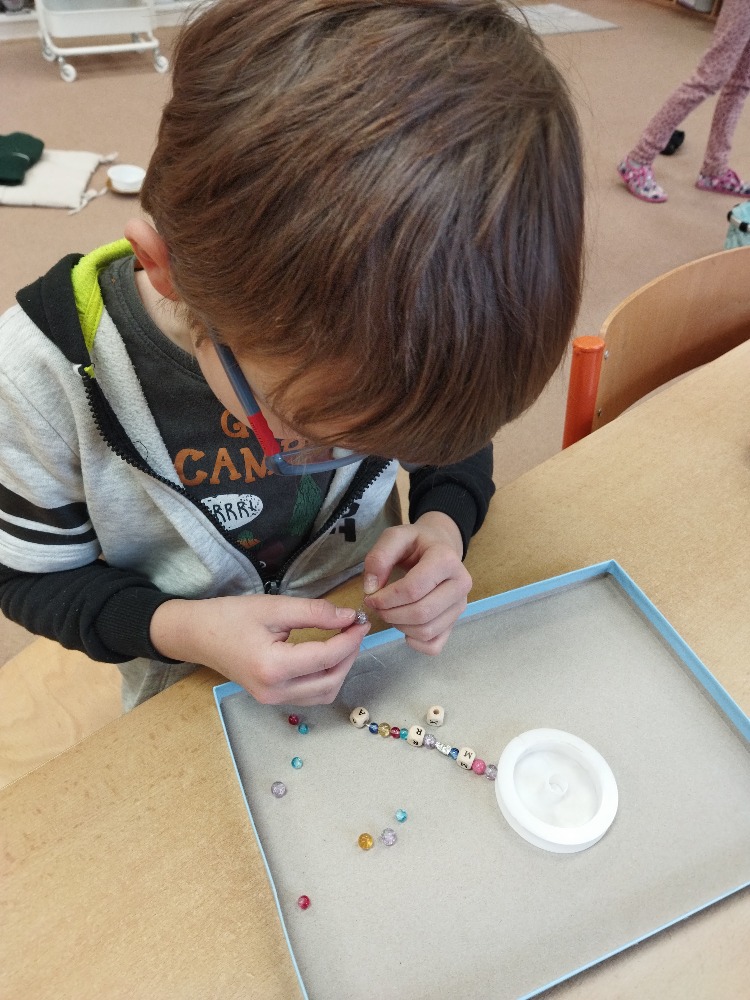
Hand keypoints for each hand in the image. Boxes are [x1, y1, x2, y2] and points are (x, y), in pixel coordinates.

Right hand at [149, 594, 369, 704]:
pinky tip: (328, 655)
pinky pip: (310, 695)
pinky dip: (326, 677)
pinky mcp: (272, 698)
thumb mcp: (273, 607)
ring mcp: (272, 699)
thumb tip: (348, 617)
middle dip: (349, 655)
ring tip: (344, 641)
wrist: (197, 635)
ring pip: (323, 693)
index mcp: (273, 667)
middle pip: (330, 682)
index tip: (360, 620)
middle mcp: (274, 691)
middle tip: (354, 629)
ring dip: (341, 669)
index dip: (349, 639)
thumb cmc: (230, 616)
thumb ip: (314, 612)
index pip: (325, 657)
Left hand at [362, 511, 471, 653]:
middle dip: (390, 614)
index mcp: (446, 560)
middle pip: (421, 613)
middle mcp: (461, 584)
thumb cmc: (416, 543)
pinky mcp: (455, 622)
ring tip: (389, 611)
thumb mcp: (395, 537)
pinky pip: (434, 645)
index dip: (386, 598)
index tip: (370, 596)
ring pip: (427, 631)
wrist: (439, 547)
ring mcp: (460, 606)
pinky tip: (404, 626)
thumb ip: (379, 557)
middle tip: (376, 606)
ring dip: (399, 626)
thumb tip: (371, 589)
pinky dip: (414, 642)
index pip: (413, 589)